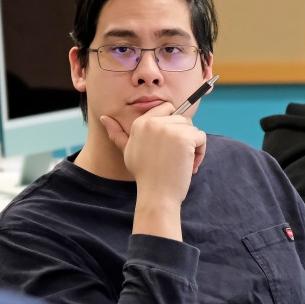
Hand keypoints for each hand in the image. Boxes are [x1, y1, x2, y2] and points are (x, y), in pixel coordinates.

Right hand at [100, 103, 206, 239]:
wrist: (156, 195)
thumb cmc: (144, 175)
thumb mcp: (127, 152)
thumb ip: (118, 134)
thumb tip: (104, 117)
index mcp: (141, 123)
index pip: (167, 108)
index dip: (173, 126)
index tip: (170, 146)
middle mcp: (153, 122)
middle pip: (182, 119)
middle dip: (184, 137)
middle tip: (176, 158)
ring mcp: (169, 129)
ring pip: (193, 129)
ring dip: (193, 146)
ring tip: (183, 164)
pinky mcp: (184, 138)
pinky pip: (201, 138)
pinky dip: (200, 153)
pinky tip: (190, 166)